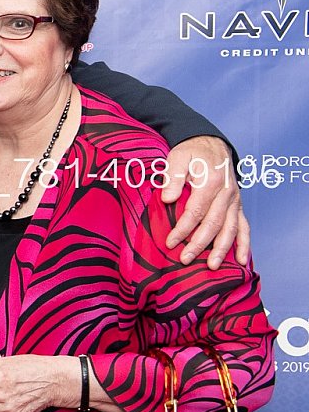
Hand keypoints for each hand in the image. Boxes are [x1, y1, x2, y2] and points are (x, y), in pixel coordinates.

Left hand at [161, 136, 247, 267]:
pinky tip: (240, 260)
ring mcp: (234, 201)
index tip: (170, 242)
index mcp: (211, 182)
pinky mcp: (238, 205)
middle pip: (214, 223)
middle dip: (199, 243)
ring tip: (211, 266)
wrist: (212, 145)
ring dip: (222, 249)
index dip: (183, 228)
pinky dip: (244, 244)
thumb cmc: (192, 152)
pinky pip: (244, 226)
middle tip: (185, 259)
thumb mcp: (178, 156)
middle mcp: (226, 193)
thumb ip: (172, 176)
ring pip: (231, 228)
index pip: (196, 210)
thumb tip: (167, 198)